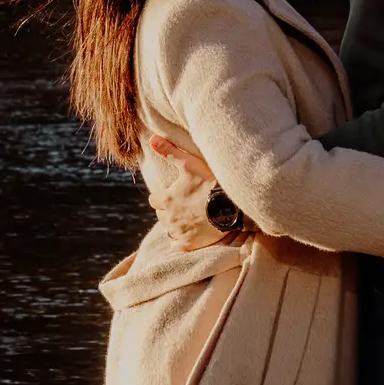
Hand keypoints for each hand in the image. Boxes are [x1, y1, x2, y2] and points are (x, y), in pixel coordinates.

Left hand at [142, 133, 223, 251]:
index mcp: (166, 199)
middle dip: (167, 210)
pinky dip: (179, 242)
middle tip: (181, 205)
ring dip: (174, 224)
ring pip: (168, 230)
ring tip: (186, 218)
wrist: (231, 205)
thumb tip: (152, 138)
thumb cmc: (210, 182)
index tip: (170, 193)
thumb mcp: (189, 163)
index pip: (154, 199)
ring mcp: (179, 232)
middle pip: (161, 215)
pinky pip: (177, 246)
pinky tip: (186, 235)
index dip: (162, 196)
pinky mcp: (190, 243)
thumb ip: (169, 151)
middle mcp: (169, 217)